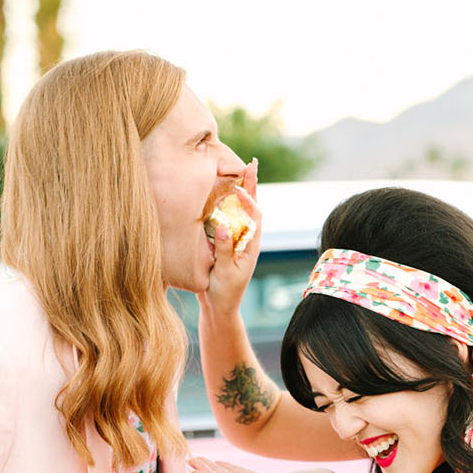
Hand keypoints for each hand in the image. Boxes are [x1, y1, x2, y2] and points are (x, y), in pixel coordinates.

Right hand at [202, 159, 261, 315]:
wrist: (218, 307)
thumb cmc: (224, 292)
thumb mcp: (224, 271)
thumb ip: (224, 248)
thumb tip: (224, 224)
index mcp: (251, 246)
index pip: (254, 216)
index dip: (248, 200)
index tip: (239, 188)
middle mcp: (246, 240)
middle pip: (251, 208)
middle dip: (251, 186)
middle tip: (251, 165)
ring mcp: (237, 240)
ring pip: (241, 211)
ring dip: (241, 191)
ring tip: (241, 171)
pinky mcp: (225, 243)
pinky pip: (228, 219)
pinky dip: (227, 204)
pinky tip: (222, 192)